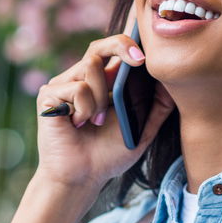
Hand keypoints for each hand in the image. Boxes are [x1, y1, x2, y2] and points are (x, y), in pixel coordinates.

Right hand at [35, 34, 175, 189]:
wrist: (82, 178)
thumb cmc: (107, 156)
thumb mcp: (141, 131)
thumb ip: (157, 108)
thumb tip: (173, 83)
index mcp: (101, 84)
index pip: (112, 51)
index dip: (128, 43)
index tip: (146, 56)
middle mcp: (80, 80)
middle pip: (98, 47)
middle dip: (120, 46)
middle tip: (139, 61)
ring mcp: (63, 86)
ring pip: (89, 67)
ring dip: (101, 97)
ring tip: (96, 121)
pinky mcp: (48, 96)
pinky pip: (76, 88)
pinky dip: (84, 108)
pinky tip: (78, 125)